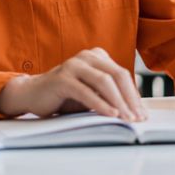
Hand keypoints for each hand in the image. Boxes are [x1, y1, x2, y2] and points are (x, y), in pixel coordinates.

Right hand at [0, 48, 147, 121]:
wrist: (32, 94)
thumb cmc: (64, 96)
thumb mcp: (91, 94)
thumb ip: (108, 95)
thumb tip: (135, 110)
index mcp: (96, 57)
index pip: (122, 75)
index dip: (134, 95)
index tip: (143, 114)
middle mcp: (86, 57)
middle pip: (117, 75)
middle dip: (130, 98)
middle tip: (138, 117)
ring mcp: (73, 65)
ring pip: (104, 82)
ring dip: (118, 102)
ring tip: (127, 118)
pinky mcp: (62, 78)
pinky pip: (86, 92)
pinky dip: (101, 104)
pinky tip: (111, 114)